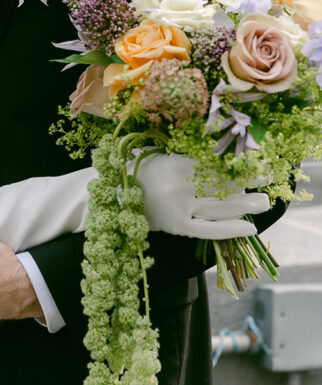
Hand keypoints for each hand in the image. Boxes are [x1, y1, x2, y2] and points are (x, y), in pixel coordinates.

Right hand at [136, 153, 269, 238]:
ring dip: (244, 204)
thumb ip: (191, 155)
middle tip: (268, 179)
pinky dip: (230, 229)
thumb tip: (227, 155)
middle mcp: (176, 187)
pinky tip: (249, 228)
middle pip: (220, 184)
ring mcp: (177, 209)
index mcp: (172, 164)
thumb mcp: (164, 154)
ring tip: (263, 201)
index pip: (213, 163)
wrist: (116, 194)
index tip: (255, 159)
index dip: (236, 163)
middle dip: (247, 181)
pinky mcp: (177, 227)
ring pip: (218, 206)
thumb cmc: (143, 169)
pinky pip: (208, 230)